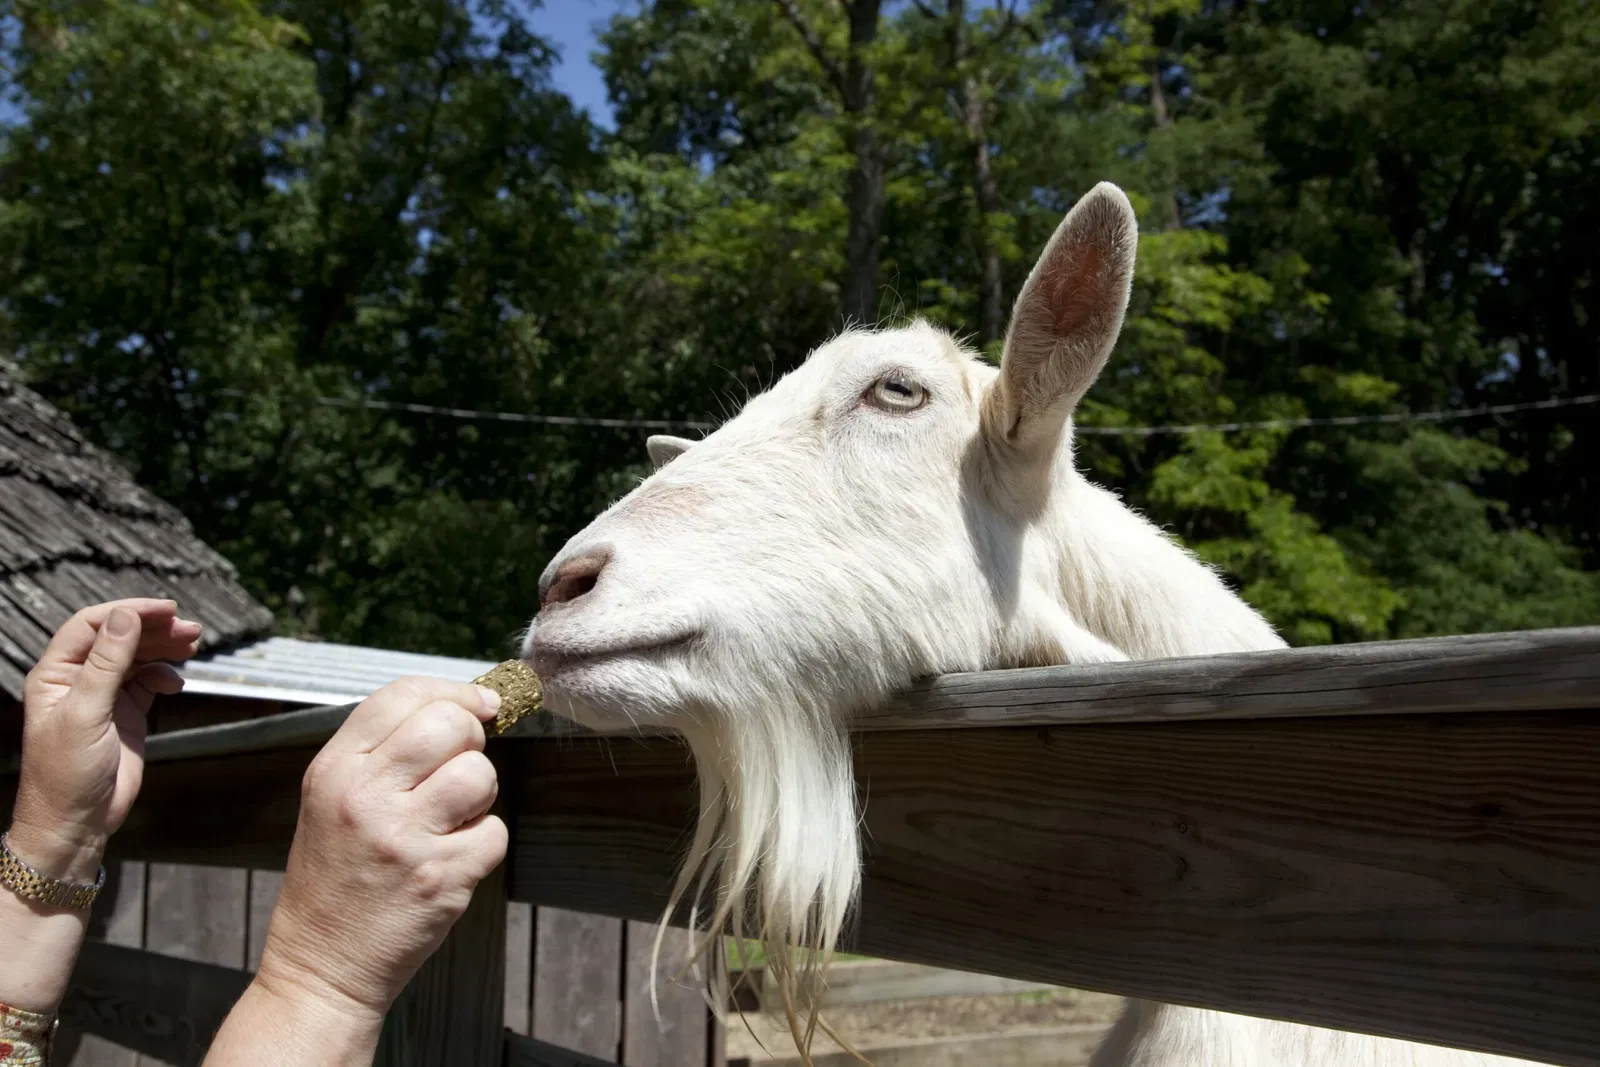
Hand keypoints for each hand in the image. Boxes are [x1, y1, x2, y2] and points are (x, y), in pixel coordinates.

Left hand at [10, 599, 199, 881]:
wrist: (75, 822)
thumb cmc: (66, 772)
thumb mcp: (86, 713)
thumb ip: (106, 663)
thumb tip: (126, 617)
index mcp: (56, 674)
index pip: (92, 625)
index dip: (128, 612)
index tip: (166, 610)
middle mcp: (77, 679)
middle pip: (119, 637)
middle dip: (153, 629)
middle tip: (190, 629)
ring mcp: (103, 697)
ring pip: (136, 657)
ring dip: (163, 648)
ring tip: (193, 644)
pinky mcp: (125, 714)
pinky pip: (147, 682)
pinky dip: (165, 676)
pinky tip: (177, 683)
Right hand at [253, 677, 507, 1025]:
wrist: (321, 966)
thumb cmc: (334, 877)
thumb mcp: (331, 800)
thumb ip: (382, 751)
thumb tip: (463, 706)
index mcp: (334, 771)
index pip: (402, 695)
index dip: (454, 691)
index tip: (481, 703)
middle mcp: (365, 798)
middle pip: (449, 724)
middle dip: (470, 738)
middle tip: (459, 766)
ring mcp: (404, 839)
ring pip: (479, 774)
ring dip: (479, 792)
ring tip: (452, 818)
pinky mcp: (441, 877)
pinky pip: (494, 832)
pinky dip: (483, 844)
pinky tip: (451, 860)